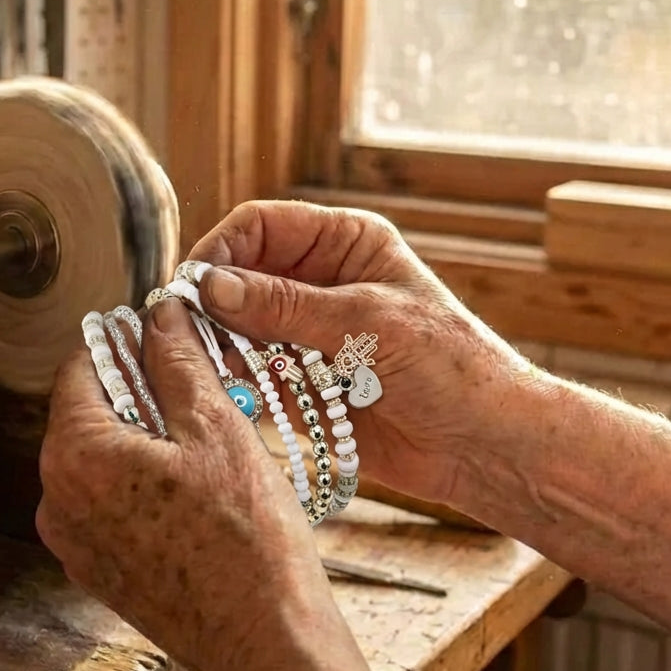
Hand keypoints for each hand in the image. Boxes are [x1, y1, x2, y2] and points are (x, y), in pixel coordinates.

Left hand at [36, 298, 333, 670]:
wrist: (264, 641)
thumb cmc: (246, 537)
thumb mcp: (216, 426)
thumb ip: (177, 360)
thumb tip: (160, 314)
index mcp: (75, 455)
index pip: (79, 367)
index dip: (122, 342)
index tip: (160, 335)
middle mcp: (56, 499)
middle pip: (86, 412)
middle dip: (136, 390)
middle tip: (194, 385)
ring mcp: (73, 541)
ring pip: (98, 458)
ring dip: (141, 435)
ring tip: (201, 438)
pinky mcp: (96, 569)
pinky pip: (107, 501)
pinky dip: (139, 480)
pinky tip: (191, 487)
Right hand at [189, 201, 533, 508]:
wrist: (485, 445)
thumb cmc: (449, 367)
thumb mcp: (365, 323)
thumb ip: (284, 305)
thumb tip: (209, 286)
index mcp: (344, 243)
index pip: (261, 225)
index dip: (222, 249)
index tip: (193, 286)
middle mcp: (320, 281)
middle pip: (241, 274)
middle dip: (213, 301)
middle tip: (186, 330)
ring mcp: (307, 332)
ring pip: (238, 325)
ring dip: (219, 343)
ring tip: (205, 365)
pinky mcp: (301, 381)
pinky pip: (251, 371)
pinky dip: (233, 379)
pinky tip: (227, 391)